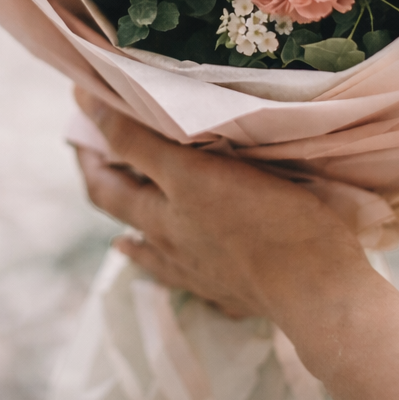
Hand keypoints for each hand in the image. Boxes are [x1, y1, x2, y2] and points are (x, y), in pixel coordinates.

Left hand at [72, 88, 398, 399]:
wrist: (319, 290)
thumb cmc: (262, 222)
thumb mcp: (192, 171)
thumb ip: (138, 142)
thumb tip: (85, 106)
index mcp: (157, 219)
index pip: (103, 187)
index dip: (87, 156)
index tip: (79, 126)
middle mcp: (172, 250)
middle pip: (128, 217)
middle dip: (111, 185)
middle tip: (104, 160)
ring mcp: (204, 276)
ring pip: (158, 254)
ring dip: (138, 236)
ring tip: (125, 236)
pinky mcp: (237, 292)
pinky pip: (197, 279)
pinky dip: (181, 269)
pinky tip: (182, 270)